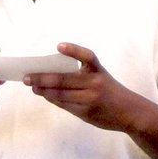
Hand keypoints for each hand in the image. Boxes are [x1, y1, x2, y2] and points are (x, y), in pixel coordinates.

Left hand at [24, 42, 144, 131]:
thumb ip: (80, 76)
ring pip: (61, 94)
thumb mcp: (101, 78)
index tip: (58, 46)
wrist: (131, 113)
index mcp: (98, 70)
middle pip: (64, 79)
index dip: (73, 50)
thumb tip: (50, 74)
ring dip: (43, 90)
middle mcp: (95, 83)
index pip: (87, 56)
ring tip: (32, 87)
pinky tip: (44, 95)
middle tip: (26, 77)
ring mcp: (90, 98)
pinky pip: (65, 105)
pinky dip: (53, 99)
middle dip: (42, 78)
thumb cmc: (111, 92)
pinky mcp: (86, 112)